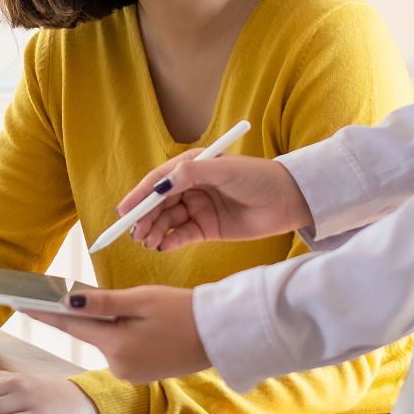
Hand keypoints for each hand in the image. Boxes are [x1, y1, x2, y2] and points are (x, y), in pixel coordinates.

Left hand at [22, 287, 208, 382]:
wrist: (219, 334)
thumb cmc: (183, 311)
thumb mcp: (141, 299)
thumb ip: (103, 302)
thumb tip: (68, 300)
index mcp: (116, 345)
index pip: (69, 324)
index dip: (43, 311)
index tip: (18, 302)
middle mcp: (118, 366)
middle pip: (91, 332)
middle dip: (91, 314)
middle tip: (109, 295)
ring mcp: (130, 374)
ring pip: (108, 341)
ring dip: (113, 325)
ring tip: (145, 313)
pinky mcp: (141, 375)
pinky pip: (123, 350)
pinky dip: (127, 336)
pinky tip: (149, 327)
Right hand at [117, 153, 310, 251]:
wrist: (289, 200)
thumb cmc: (258, 176)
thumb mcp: (224, 169)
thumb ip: (190, 173)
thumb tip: (160, 184)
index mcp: (192, 166)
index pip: (158, 181)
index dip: (139, 196)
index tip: (123, 211)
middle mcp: (191, 186)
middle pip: (159, 204)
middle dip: (144, 218)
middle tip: (135, 233)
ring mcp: (199, 208)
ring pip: (168, 221)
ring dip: (155, 231)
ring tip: (148, 242)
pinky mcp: (208, 228)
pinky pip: (182, 236)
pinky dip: (170, 242)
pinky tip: (163, 247)